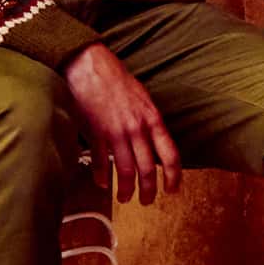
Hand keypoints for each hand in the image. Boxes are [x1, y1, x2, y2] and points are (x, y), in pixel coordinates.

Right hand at [59, 44, 180, 204]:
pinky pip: (101, 163)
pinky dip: (102, 177)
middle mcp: (136, 128)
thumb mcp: (142, 97)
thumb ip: (148, 120)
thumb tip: (154, 140)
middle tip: (148, 201)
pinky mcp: (94, 133)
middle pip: (148, 169)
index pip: (170, 154)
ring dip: (126, 190)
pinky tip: (102, 183)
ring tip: (125, 198)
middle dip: (149, 191)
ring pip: (125, 172)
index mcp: (152, 118)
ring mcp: (115, 131)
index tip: (173, 189)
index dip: (174, 176)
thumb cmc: (115, 77)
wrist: (89, 63)